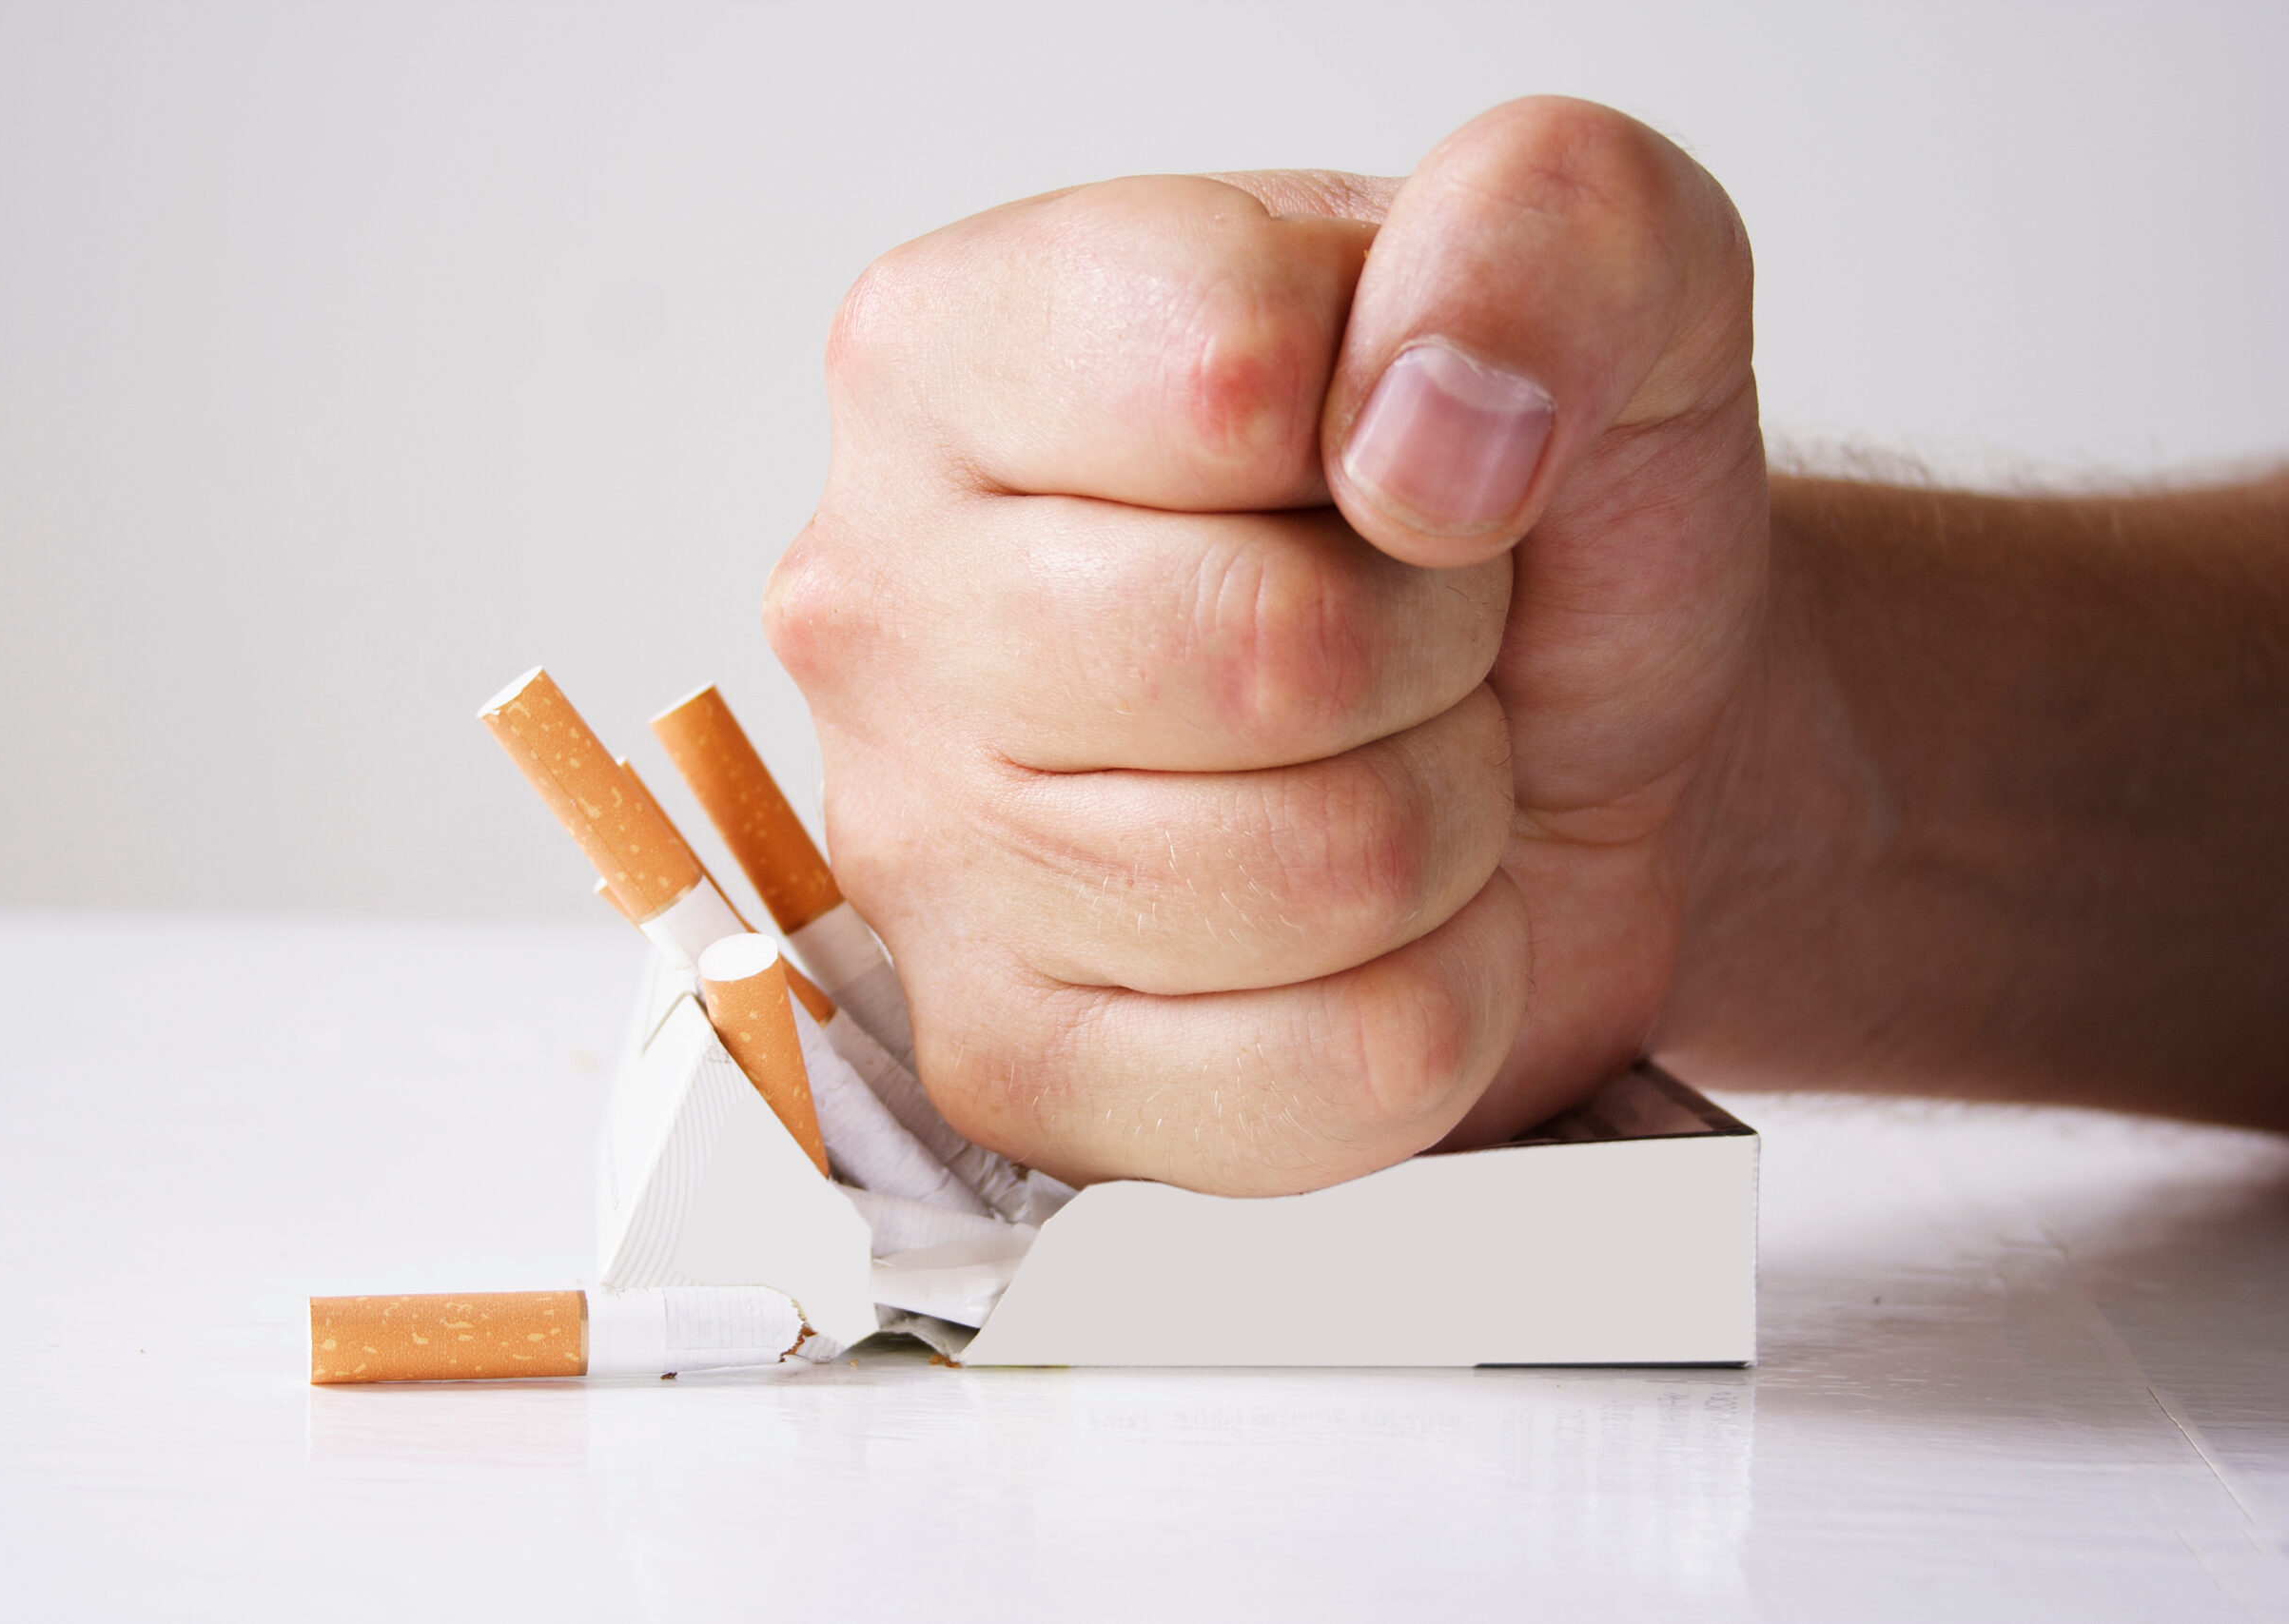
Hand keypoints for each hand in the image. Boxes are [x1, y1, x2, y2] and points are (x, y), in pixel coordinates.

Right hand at [766, 97, 1765, 1192]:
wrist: (1570, 738)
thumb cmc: (1530, 514)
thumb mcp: (1612, 273)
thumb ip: (1548, 224)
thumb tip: (1425, 436)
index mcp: (950, 352)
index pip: (1221, 368)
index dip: (1414, 424)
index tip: (1408, 454)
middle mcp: (877, 601)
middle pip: (1268, 654)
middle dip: (1442, 648)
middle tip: (1423, 633)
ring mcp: (919, 855)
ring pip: (1323, 877)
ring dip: (1450, 820)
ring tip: (1395, 760)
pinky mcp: (1013, 1065)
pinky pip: (1337, 1075)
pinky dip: (1446, 1000)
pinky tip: (1376, 926)